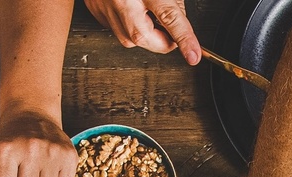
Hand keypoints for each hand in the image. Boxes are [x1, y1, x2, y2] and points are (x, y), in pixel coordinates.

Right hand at [84, 0, 199, 63]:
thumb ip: (174, 1)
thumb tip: (178, 20)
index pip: (171, 20)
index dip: (185, 40)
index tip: (193, 55)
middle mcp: (124, 3)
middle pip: (151, 41)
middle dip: (165, 40)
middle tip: (168, 22)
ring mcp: (108, 12)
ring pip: (134, 40)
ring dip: (146, 32)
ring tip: (144, 8)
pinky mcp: (98, 15)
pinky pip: (119, 30)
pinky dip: (129, 24)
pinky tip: (129, 6)